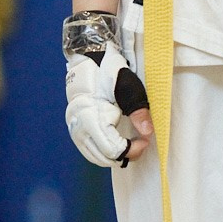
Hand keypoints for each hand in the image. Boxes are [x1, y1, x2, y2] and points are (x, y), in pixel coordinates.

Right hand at [66, 49, 150, 167]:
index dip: (132, 150)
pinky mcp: (75, 131)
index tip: (145, 140)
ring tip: (131, 142)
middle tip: (140, 141)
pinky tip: (119, 143)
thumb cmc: (110, 74)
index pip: (113, 150)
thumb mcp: (129, 88)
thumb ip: (138, 111)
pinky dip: (106, 153)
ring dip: (116, 155)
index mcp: (91, 119)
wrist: (89, 63)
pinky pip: (91, 152)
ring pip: (97, 158)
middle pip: (105, 158)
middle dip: (126, 154)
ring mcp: (75, 131)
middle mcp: (79, 129)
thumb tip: (147, 132)